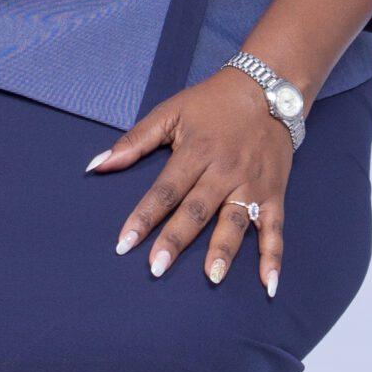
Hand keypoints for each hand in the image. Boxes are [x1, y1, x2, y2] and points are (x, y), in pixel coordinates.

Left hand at [88, 66, 292, 295]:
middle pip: (196, 210)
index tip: (124, 244)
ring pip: (235, 221)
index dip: (143, 217)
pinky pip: (275, 229)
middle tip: (156, 268)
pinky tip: (269, 283)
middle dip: (176, 240)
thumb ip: (134, 141)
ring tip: (211, 277)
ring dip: (223, 250)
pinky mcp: (274, 193)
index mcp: (196, 151)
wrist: (268, 89)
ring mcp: (251, 184)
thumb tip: (97, 165)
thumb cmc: (212, 103)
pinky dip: (273, 257)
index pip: (165, 190)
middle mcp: (224, 171)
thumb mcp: (171, 112)